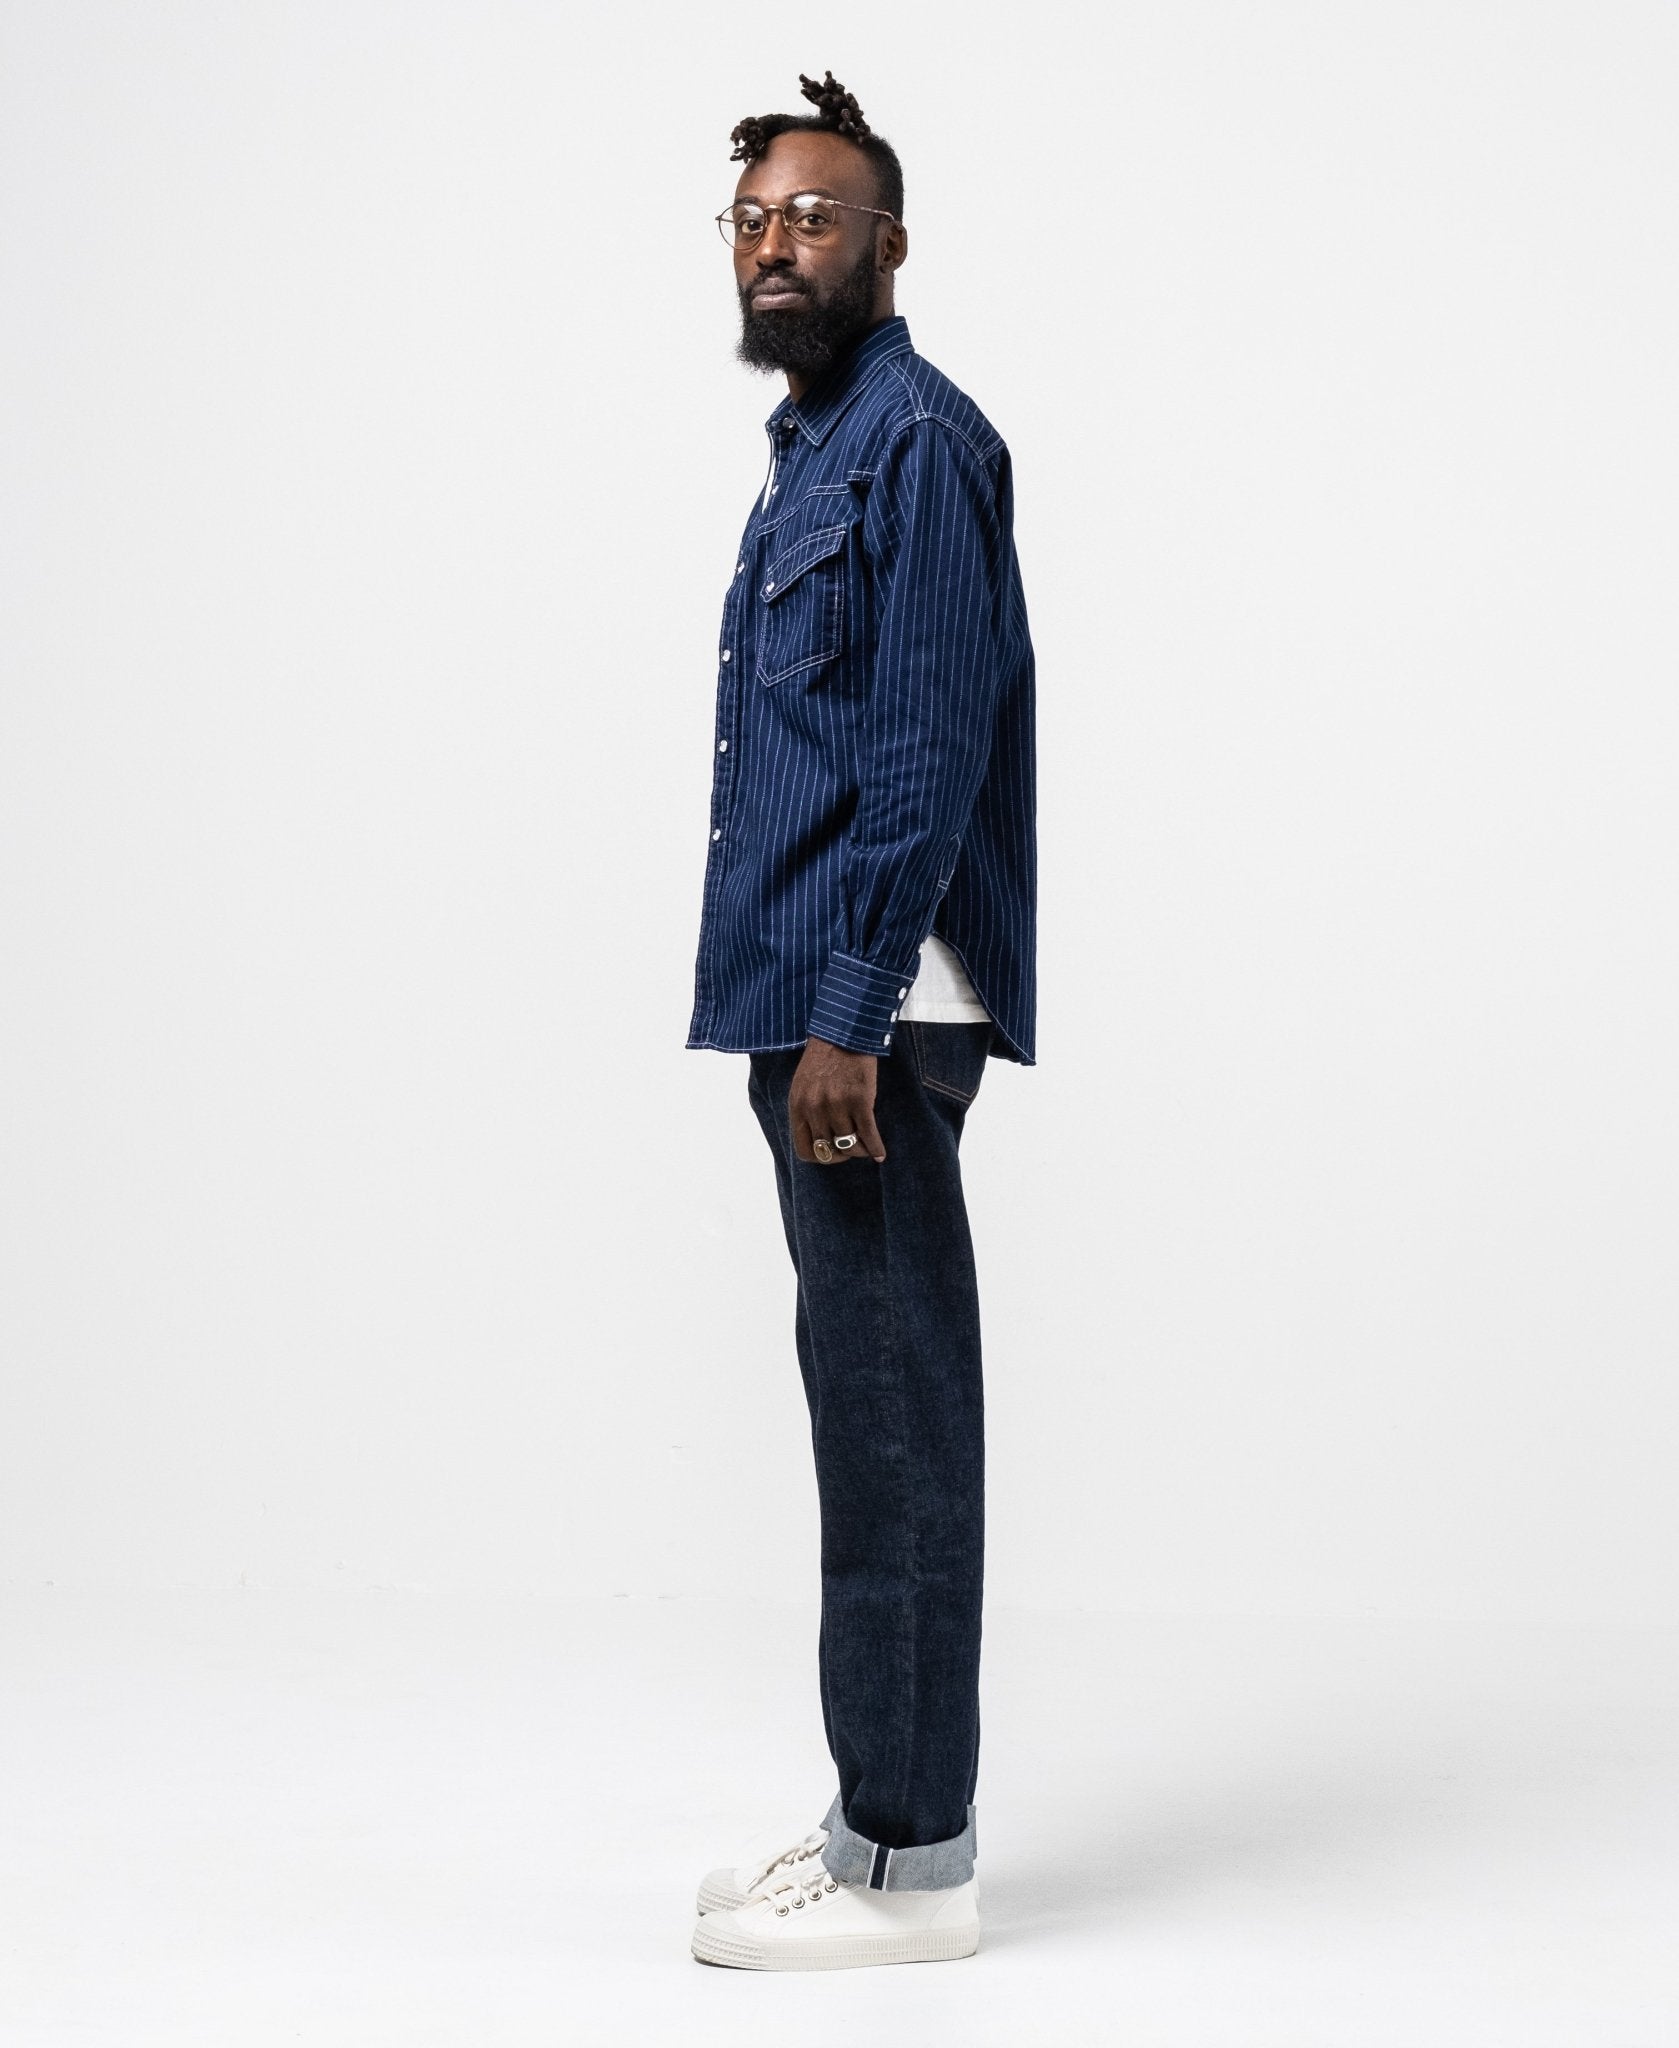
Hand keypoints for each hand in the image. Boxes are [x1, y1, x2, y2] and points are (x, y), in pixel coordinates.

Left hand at [789, 1036, 887, 1163]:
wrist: (844, 1033)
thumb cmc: (824, 1058)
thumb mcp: (804, 1085)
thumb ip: (807, 1111)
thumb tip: (820, 1138)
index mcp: (798, 1106)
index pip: (804, 1150)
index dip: (820, 1156)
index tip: (832, 1152)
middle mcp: (815, 1109)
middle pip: (828, 1150)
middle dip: (842, 1155)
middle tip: (851, 1150)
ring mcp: (837, 1106)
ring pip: (850, 1145)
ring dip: (860, 1150)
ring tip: (867, 1147)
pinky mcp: (860, 1101)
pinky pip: (869, 1135)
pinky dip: (876, 1148)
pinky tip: (880, 1154)